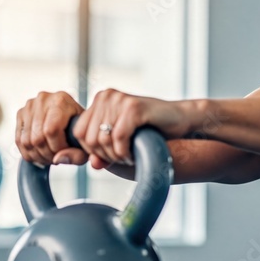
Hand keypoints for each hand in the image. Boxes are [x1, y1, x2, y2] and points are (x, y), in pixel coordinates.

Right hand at [15, 91, 85, 165]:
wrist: (71, 117)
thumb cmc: (79, 130)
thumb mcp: (84, 142)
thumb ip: (77, 155)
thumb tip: (56, 159)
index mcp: (61, 100)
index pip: (51, 130)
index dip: (57, 148)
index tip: (66, 152)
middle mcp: (43, 99)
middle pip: (37, 138)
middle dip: (48, 154)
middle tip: (56, 158)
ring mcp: (30, 106)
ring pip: (27, 142)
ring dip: (38, 156)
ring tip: (49, 156)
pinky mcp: (21, 114)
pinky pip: (19, 141)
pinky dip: (29, 153)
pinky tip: (40, 154)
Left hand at [73, 88, 192, 169]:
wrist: (181, 121)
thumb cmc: (151, 131)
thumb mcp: (121, 141)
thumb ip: (103, 151)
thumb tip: (92, 165)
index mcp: (100, 100)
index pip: (78, 132)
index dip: (92, 151)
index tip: (111, 157)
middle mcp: (106, 96)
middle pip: (88, 138)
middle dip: (105, 155)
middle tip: (122, 158)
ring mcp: (119, 99)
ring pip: (102, 139)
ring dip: (116, 156)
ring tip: (129, 157)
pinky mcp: (133, 108)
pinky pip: (118, 138)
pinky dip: (124, 152)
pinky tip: (133, 155)